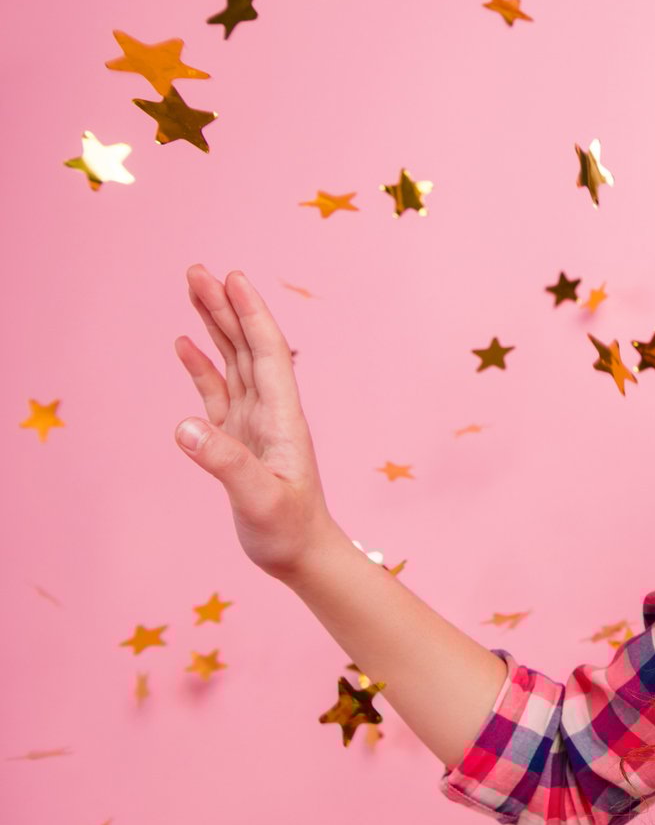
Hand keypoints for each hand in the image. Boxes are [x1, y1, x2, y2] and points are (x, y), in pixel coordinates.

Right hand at [172, 264, 339, 580]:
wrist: (301, 555)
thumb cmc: (287, 531)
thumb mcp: (258, 500)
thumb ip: (224, 463)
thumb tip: (183, 426)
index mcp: (282, 417)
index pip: (266, 353)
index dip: (250, 314)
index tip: (232, 277)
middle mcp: (270, 411)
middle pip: (247, 346)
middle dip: (226, 306)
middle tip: (198, 269)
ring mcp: (253, 422)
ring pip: (232, 361)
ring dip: (215, 325)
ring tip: (193, 288)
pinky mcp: (237, 438)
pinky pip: (217, 391)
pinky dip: (202, 365)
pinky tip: (185, 341)